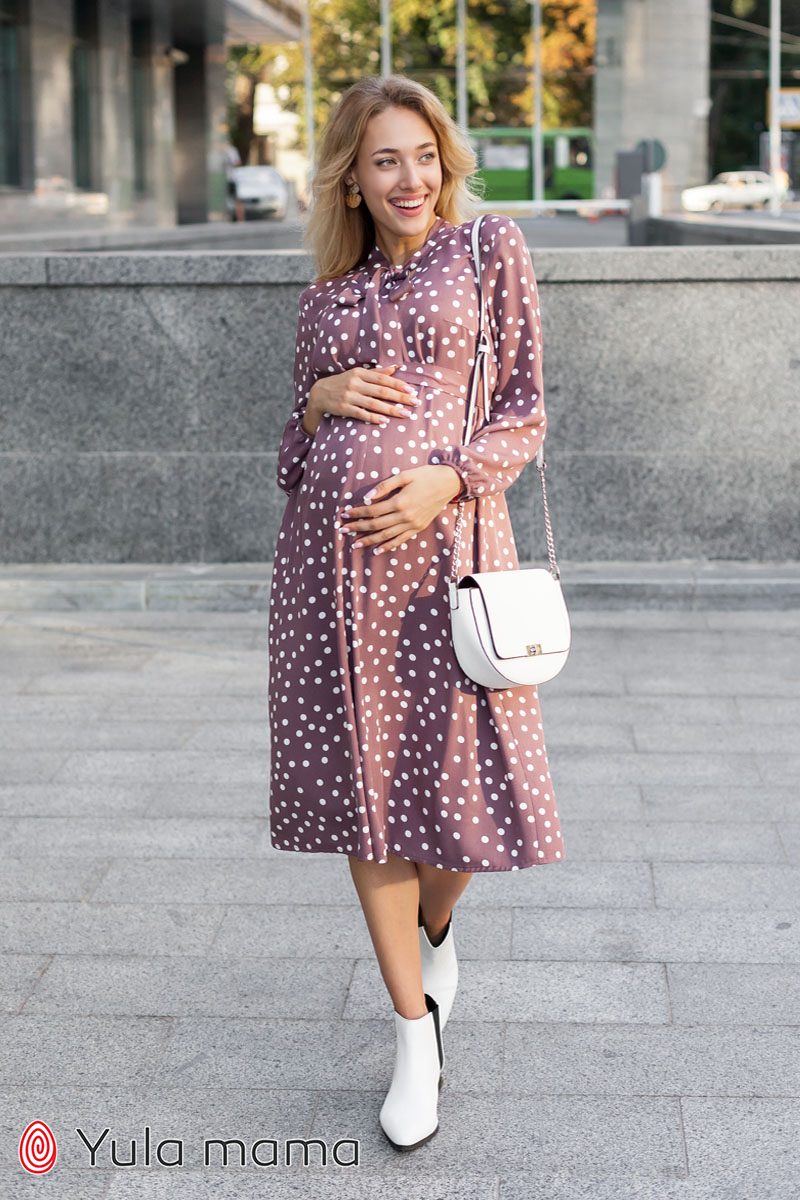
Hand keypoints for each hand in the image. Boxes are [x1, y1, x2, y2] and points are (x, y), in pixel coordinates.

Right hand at [302, 364, 419, 434]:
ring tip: (405, 414)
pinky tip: (385, 421)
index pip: (383, 378)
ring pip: (374, 403)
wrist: (319, 393)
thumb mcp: (357, 374)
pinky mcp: (344, 409)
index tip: (412, 390)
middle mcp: (355, 383)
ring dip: (391, 409)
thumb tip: (395, 368)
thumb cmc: (343, 383)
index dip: (398, 384)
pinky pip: (362, 414)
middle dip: (400, 397)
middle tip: (415, 403)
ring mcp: (349, 396)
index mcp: (360, 372)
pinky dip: (373, 418)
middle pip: (381, 391)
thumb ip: (376, 372)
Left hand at [337, 465, 462, 554]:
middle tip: (343, 530)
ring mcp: (412, 525)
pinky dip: (387, 547)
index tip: (345, 514)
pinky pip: (400, 541)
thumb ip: (385, 486)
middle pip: (375, 525)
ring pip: (385, 536)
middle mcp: (405, 516)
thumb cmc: (425, 476)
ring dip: (368, 541)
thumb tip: (368, 496)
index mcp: (399, 502)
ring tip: (354, 544)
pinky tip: (376, 551)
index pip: (372, 510)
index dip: (357, 513)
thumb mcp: (404, 475)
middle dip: (357, 528)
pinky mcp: (418, 529)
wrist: (448, 483)